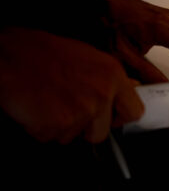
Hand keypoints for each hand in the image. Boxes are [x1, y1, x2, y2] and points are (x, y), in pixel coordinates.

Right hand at [0, 27, 143, 143]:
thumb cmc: (41, 53)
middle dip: (85, 127)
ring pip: (73, 136)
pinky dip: (40, 128)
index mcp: (112, 75)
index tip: (112, 117)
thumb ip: (109, 79)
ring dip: (60, 126)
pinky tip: (36, 107)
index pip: (135, 111)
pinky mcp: (58, 125)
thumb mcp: (87, 57)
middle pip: (102, 133)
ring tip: (48, 101)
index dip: (120, 117)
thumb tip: (129, 90)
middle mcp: (102, 94)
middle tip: (67, 109)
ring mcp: (81, 111)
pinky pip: (51, 137)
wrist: (8, 56)